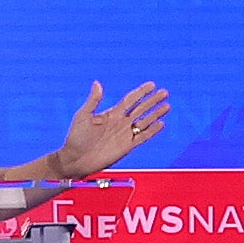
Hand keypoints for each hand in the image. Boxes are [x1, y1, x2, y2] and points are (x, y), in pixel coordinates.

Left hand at [54, 81, 169, 178]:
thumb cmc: (76, 137)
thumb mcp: (83, 115)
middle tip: (164, 92)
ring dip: (156, 114)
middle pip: (141, 109)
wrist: (76, 159)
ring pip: (145, 121)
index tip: (152, 85)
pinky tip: (161, 124)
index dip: (141, 92)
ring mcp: (125, 134)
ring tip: (167, 105)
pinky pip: (143, 137)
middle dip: (153, 100)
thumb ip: (93, 100)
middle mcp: (121, 123)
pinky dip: (152, 130)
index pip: (130, 100)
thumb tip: (98, 83)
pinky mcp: (127, 146)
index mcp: (111, 114)